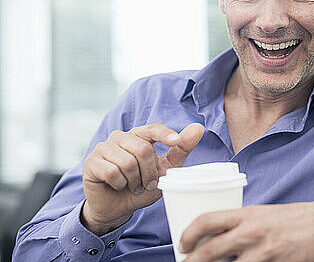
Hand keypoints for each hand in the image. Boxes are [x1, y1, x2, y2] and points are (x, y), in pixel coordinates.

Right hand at [82, 123, 203, 234]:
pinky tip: (117, 186)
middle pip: (142, 149)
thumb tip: (198, 128)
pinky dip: (120, 184)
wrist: (118, 208)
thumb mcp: (166, 169)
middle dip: (149, 172)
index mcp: (139, 136)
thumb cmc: (142, 186)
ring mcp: (104, 147)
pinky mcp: (92, 161)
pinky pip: (113, 171)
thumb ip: (180, 149)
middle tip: (146, 183)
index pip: (153, 129)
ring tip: (131, 185)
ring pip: (128, 161)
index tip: (176, 141)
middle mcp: (120, 137)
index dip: (165, 134)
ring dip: (134, 180)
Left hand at [179, 202, 313, 261]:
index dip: (188, 234)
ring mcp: (263, 253)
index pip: (207, 220)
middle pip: (209, 252)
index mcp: (246, 215)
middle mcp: (251, 233)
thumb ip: (240, 225)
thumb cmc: (293, 219)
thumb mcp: (262, 213)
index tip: (183, 245)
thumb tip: (217, 239)